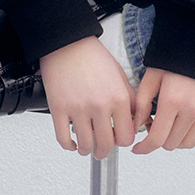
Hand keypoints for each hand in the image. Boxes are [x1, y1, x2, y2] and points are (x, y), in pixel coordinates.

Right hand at [40, 36, 136, 159]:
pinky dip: (68, 146)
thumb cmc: (92, 56)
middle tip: (102, 150)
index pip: (126, 137)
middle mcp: (99, 105)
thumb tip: (135, 120)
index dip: (122, 141)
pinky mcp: (59, 109)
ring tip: (86, 146)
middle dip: (104, 152)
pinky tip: (71, 143)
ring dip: (86, 150)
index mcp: (118, 98)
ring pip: (85, 145)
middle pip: (106, 145)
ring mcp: (78, 109)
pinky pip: (63, 139)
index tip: (118, 140)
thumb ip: (129, 99)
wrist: (68, 43)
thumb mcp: (120, 75)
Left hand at [131, 68, 194, 154]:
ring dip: (176, 141)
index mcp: (172, 100)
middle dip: (159, 140)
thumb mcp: (153, 75)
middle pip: (171, 143)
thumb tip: (137, 125)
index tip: (138, 148)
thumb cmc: (177, 56)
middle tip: (155, 127)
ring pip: (188, 144)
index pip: (156, 138)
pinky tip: (187, 131)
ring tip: (171, 127)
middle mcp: (191, 109)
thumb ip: (142, 102)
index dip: (144, 148)